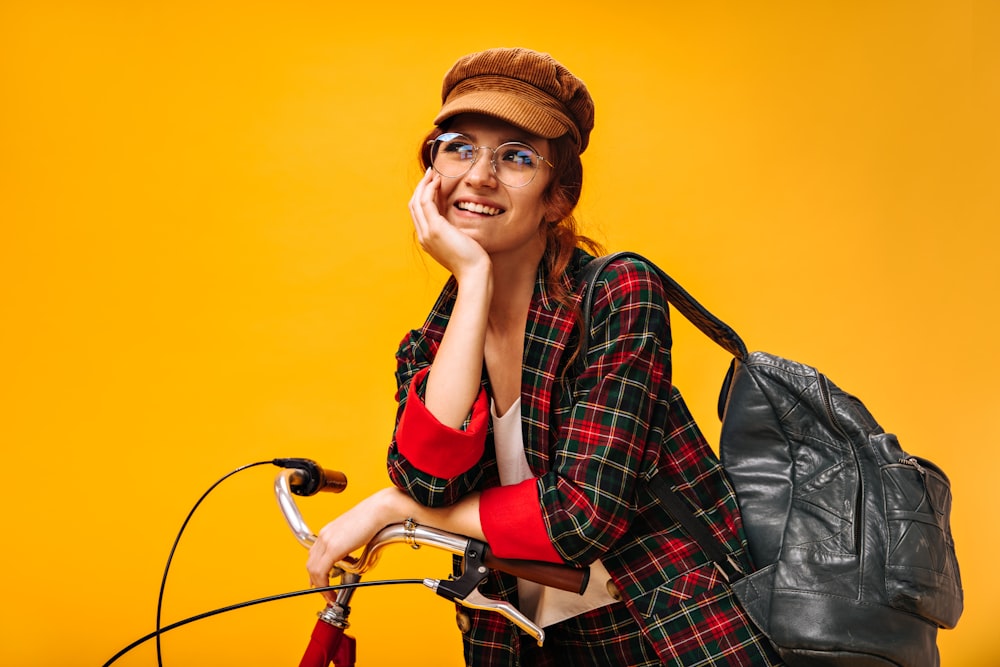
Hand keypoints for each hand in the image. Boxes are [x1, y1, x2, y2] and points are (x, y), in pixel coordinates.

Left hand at [306, 487, 407, 604]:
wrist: (380, 510)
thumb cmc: (375, 518)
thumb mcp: (357, 535)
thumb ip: (350, 547)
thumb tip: (353, 560)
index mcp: (329, 531)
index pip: (314, 555)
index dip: (315, 571)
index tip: (320, 582)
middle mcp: (325, 535)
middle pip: (310, 564)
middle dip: (316, 581)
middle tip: (324, 593)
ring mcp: (327, 540)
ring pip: (313, 570)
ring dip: (320, 586)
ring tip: (330, 595)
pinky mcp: (333, 548)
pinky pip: (321, 572)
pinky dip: (324, 585)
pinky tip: (332, 592)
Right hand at [409, 168, 489, 280]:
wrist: (474, 272)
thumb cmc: (472, 260)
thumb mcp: (458, 242)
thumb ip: (452, 231)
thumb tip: (454, 218)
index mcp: (427, 240)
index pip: (419, 213)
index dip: (424, 196)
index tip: (433, 184)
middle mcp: (423, 236)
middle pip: (413, 205)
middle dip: (421, 187)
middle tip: (431, 173)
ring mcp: (427, 233)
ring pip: (417, 201)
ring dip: (424, 185)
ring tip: (433, 173)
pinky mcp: (435, 228)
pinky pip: (426, 202)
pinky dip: (430, 189)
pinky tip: (438, 182)